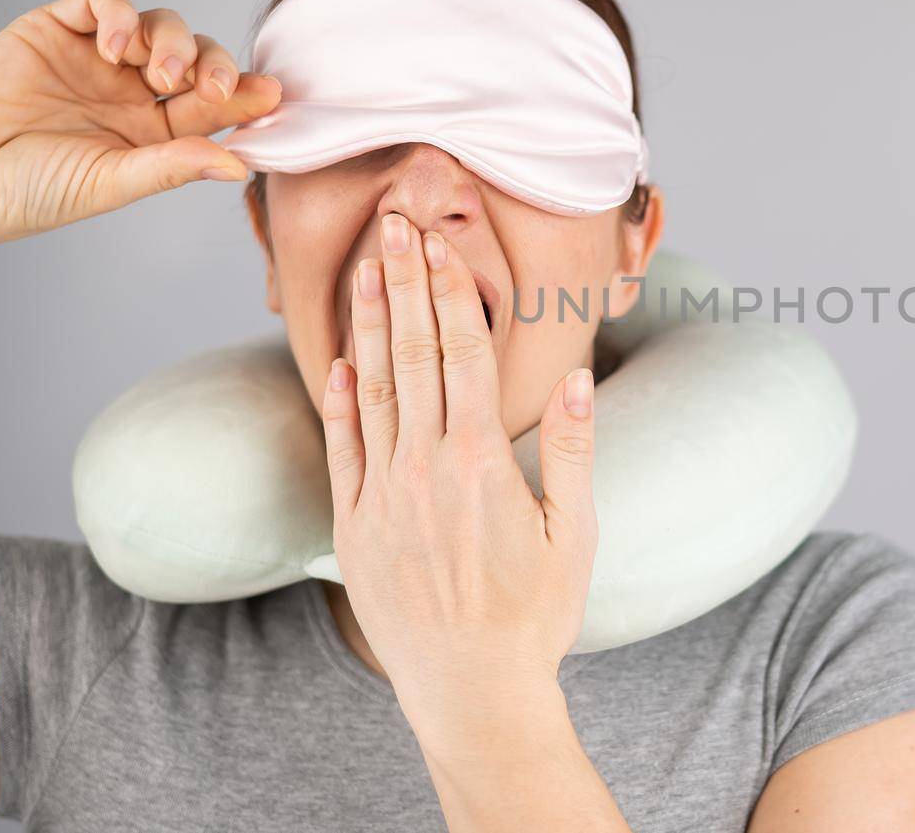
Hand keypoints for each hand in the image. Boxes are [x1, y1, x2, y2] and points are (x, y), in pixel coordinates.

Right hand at [0, 0, 281, 263]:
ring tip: (155, 72)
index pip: (214, 105)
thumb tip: (241, 165)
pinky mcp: (57, 27)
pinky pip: (103, 1)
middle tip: (213, 90)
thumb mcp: (112, 182)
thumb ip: (174, 165)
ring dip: (172, 42)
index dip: (246, 96)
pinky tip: (115, 44)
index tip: (273, 95)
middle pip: (198, 58)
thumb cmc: (30, 190)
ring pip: (161, 25)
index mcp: (155, 130)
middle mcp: (133, 90)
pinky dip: (121, 14)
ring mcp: (97, 56)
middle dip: (215, 67)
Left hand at [320, 212, 599, 755]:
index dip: (450, 291)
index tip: (439, 241)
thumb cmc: (535, 613)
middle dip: (405, 283)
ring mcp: (383, 495)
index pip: (464, 353)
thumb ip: (573, 449)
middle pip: (415, 354)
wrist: (471, 690)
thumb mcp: (576, 533)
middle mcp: (425, 467)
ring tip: (364, 268)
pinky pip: (342, 449)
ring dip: (369, 324)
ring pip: (373, 390)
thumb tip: (574, 377)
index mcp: (483, 461)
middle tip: (394, 224)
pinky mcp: (354, 526)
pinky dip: (338, 400)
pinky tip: (338, 360)